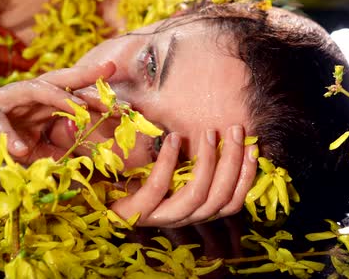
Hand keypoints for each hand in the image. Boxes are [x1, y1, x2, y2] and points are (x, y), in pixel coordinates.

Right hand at [0, 61, 115, 162]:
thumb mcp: (34, 148)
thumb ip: (56, 151)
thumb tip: (86, 165)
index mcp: (42, 103)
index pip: (74, 94)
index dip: (98, 95)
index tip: (128, 101)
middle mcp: (27, 95)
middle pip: (59, 80)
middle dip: (85, 77)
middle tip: (110, 72)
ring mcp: (4, 100)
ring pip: (32, 90)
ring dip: (56, 97)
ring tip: (78, 109)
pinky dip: (7, 134)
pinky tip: (20, 149)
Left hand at [110, 125, 257, 226]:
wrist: (94, 192)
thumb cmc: (134, 175)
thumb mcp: (169, 165)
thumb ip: (192, 158)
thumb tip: (221, 134)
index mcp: (193, 210)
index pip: (232, 202)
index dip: (246, 176)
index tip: (254, 146)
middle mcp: (181, 218)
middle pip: (220, 198)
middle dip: (232, 162)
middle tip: (235, 130)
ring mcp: (159, 216)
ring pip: (197, 195)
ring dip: (207, 162)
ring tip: (208, 133)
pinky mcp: (137, 211)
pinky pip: (159, 187)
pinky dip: (169, 161)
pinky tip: (173, 138)